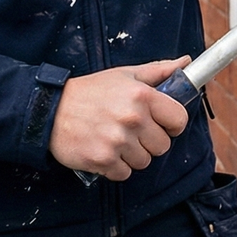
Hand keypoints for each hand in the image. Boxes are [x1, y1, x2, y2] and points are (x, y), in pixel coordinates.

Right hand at [48, 56, 190, 180]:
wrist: (49, 111)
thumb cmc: (90, 92)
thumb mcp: (124, 75)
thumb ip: (158, 71)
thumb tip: (186, 63)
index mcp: (142, 95)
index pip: (179, 119)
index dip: (173, 123)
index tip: (163, 123)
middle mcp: (132, 119)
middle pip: (163, 145)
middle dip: (150, 141)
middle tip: (132, 131)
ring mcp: (117, 142)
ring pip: (144, 162)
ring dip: (132, 155)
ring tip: (115, 139)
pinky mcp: (103, 161)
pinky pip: (124, 173)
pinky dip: (116, 167)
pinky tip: (104, 150)